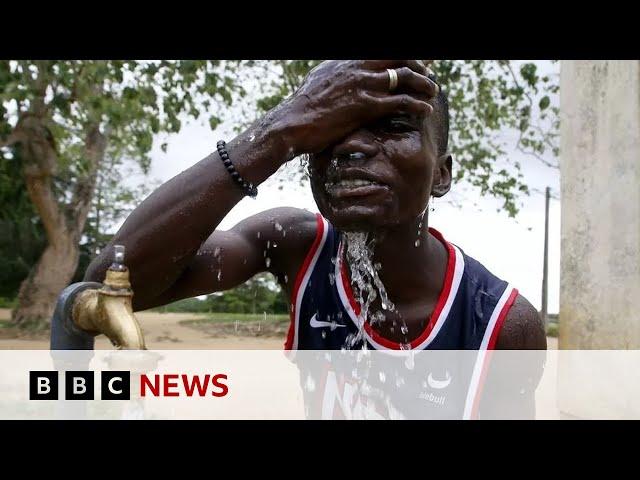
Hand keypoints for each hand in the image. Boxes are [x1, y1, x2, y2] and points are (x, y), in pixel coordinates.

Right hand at [267, 60, 438, 157]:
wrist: (291, 124)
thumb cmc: (302, 109)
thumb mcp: (319, 82)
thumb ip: (335, 76)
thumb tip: (339, 75)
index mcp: (346, 61)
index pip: (381, 53)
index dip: (402, 56)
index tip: (414, 62)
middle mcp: (356, 67)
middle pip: (398, 58)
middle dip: (418, 66)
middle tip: (429, 75)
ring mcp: (362, 84)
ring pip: (404, 77)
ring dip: (423, 84)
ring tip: (433, 91)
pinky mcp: (365, 105)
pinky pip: (400, 101)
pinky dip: (417, 104)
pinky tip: (425, 109)